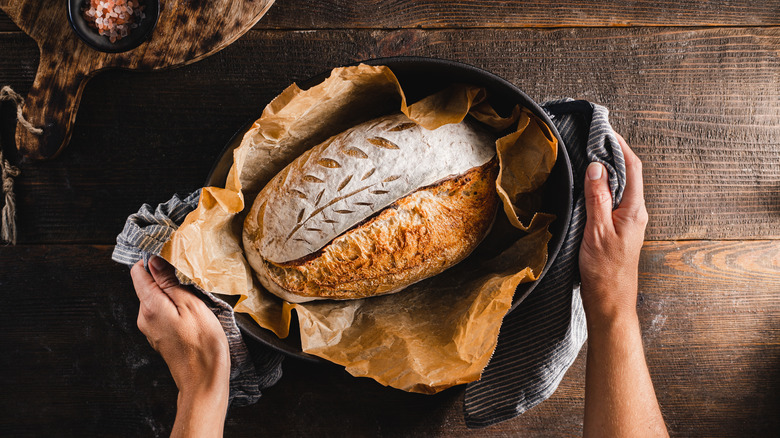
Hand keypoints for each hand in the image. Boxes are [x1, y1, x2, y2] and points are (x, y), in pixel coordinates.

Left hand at [131, 256, 229, 436]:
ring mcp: (150, 329)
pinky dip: (175, 308)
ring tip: (195, 299)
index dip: (151, 259)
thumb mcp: (190, 304)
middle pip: (147, 285)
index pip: (138, 271)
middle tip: (191, 279)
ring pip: (157, 300)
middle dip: (166, 278)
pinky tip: (192, 314)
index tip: (170, 255)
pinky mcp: (160, 338)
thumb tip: (153, 260)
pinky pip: (163, 314)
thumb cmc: (202, 344)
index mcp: (149, 305)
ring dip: (173, 294)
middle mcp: (144, 317)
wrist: (204, 381)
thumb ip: (169, 282)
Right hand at [579, 134, 667, 436]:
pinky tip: (587, 187)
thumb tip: (597, 167)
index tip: (605, 130)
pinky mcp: (617, 230)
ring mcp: (626, 222)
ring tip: (587, 155)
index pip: (632, 167)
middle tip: (593, 138)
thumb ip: (598, 198)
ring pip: (618, 187)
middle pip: (627, 174)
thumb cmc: (604, 273)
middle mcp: (634, 213)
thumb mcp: (597, 231)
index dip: (620, 145)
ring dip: (606, 170)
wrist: (609, 303)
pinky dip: (600, 187)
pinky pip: (611, 200)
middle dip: (612, 153)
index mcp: (633, 210)